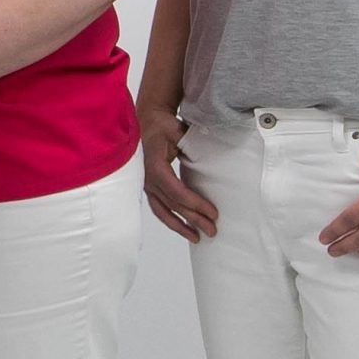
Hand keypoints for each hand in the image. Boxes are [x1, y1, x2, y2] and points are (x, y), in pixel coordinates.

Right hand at [141, 104, 217, 241]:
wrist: (147, 120)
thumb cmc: (162, 124)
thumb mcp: (177, 130)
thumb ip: (190, 144)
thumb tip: (210, 160)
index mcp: (155, 166)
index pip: (176, 191)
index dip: (195, 204)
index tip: (213, 213)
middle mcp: (148, 179)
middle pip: (172, 204)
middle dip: (193, 219)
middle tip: (213, 230)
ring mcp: (146, 184)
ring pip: (162, 210)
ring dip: (180, 225)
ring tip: (197, 237)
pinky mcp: (148, 186)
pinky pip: (158, 207)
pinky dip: (170, 219)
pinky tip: (182, 227)